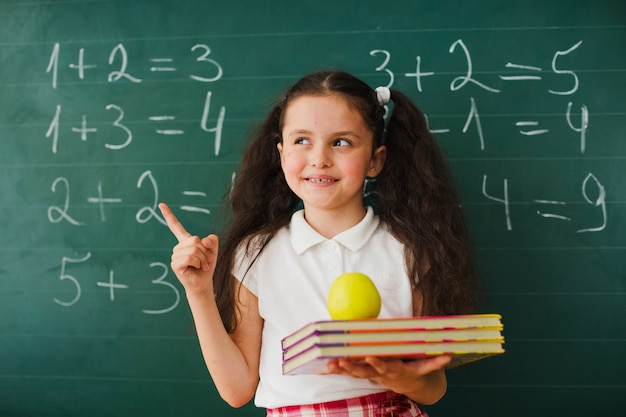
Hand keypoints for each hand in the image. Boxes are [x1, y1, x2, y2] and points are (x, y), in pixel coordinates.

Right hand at [159, 203, 218, 295]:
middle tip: (206, 261)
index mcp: (185, 241)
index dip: (169, 215)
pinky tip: (196, 268)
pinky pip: (189, 258)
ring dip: (203, 259)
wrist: (204, 283)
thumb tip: (204, 240)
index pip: (176, 226)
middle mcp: (178, 247)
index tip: (161, 204)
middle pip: (195, 240)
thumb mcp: (213, 250)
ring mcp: (175, 256)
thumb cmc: (206, 267)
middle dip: (205, 251)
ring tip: (202, 266)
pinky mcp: (175, 264)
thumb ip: (212, 240)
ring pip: (193, 249)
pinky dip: (198, 263)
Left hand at [326, 355, 450, 398]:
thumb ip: (436, 362)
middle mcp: (383, 374)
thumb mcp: (426, 367)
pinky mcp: (367, 374)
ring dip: (342, 369)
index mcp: (396, 370)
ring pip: (356, 373)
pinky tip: (327, 366)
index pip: (386, 367)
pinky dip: (339, 370)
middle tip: (341, 361)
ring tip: (330, 364)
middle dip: (353, 368)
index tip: (370, 358)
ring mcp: (374, 376)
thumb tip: (449, 355)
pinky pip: (351, 373)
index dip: (378, 363)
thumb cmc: (417, 369)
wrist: (412, 385)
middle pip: (366, 372)